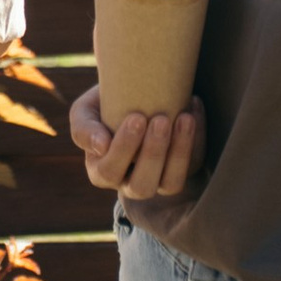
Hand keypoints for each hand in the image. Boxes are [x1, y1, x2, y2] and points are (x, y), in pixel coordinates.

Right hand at [69, 82, 203, 198]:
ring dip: (179, 152)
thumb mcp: (85, 111)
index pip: (109, 171)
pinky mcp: (183, 170)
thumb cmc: (104, 106)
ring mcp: (159, 180)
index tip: (135, 117)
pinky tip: (194, 110)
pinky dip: (197, 139)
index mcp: (102, 172)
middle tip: (160, 119)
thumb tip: (101, 145)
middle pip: (142, 185)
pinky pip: (193, 164)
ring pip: (171, 183)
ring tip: (183, 119)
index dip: (123, 148)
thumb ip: (84, 128)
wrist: (134, 95)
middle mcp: (130, 184)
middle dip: (153, 153)